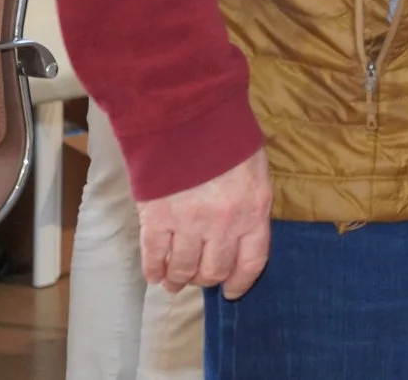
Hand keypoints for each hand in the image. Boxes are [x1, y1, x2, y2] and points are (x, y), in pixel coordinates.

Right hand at [136, 148, 271, 299]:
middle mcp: (224, 224)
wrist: (188, 115)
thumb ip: (250, 201)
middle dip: (206, 279)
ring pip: (183, 268)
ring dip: (178, 279)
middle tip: (199, 279)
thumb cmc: (226, 136)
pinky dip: (154, 269)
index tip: (231, 291)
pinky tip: (155, 274)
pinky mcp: (157, 219)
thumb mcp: (254, 168)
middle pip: (214, 270)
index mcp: (254, 210)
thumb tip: (242, 228)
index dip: (240, 282)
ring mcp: (189, 224)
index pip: (251, 261)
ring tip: (174, 281)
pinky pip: (154, 255)